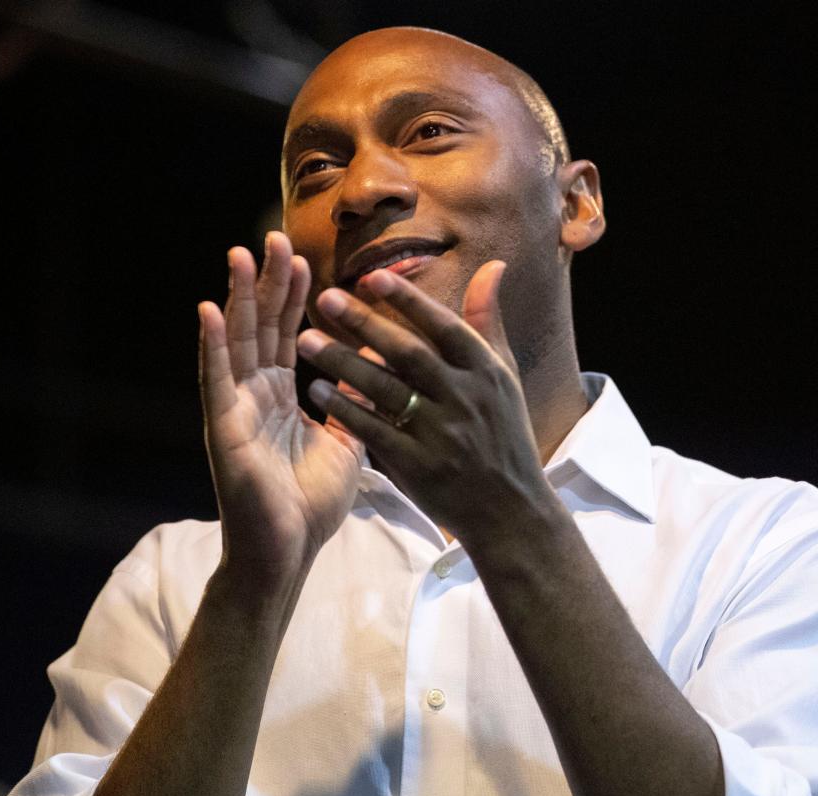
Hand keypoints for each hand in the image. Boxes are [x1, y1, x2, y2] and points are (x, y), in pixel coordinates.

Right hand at [198, 232, 362, 590]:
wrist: (289, 551)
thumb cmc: (313, 501)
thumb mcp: (346, 439)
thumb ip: (354, 397)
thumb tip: (375, 360)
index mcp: (284, 395)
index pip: (287, 334)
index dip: (293, 297)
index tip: (303, 258)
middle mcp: (256, 394)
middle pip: (261, 328)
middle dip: (267, 283)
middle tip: (272, 238)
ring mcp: (236, 409)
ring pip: (237, 343)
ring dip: (237, 299)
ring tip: (240, 256)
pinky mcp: (223, 429)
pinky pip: (216, 382)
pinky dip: (213, 346)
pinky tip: (211, 311)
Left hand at [297, 261, 551, 546]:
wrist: (510, 508)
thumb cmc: (504, 433)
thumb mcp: (504, 375)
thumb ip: (487, 321)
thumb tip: (493, 265)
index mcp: (486, 372)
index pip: (444, 326)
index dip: (409, 300)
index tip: (373, 277)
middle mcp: (465, 398)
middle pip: (409, 354)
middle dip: (366, 323)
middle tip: (326, 298)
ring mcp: (442, 434)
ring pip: (386, 390)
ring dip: (343, 362)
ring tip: (306, 339)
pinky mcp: (420, 467)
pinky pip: (376, 431)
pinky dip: (346, 410)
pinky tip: (317, 389)